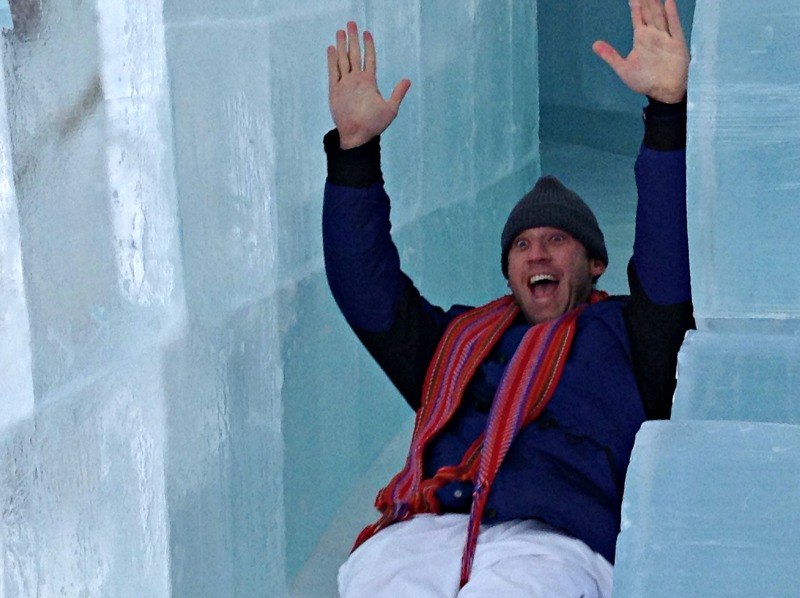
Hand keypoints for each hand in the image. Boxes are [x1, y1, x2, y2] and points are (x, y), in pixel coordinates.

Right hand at [327, 22, 410, 148]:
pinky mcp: (335, 91)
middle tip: (351, 23)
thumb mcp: (390, 109)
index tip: (367, 32)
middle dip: (353, 39)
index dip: (369, 45)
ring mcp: (345, 84)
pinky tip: (332, 49)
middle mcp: (356, 80)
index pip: (369, 59)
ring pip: (343, 60)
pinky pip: (333, 72)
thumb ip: (397, 93)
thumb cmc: (374, 125)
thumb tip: (407, 80)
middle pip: (354, 54)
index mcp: (369, 82)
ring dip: (342, 46)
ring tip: (340, 31)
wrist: (358, 136)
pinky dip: (332, 60)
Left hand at [592, 0, 688, 103]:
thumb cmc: (645, 81)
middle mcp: (654, 35)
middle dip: (646, 0)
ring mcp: (666, 38)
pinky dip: (672, 14)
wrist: (663, 93)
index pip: (638, 18)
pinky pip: (674, 26)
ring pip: (660, 16)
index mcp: (642, 39)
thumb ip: (610, 55)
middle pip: (650, 13)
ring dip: (656, 4)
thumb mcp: (623, 68)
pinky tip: (668, 2)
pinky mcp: (677, 43)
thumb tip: (594, 44)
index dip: (635, 6)